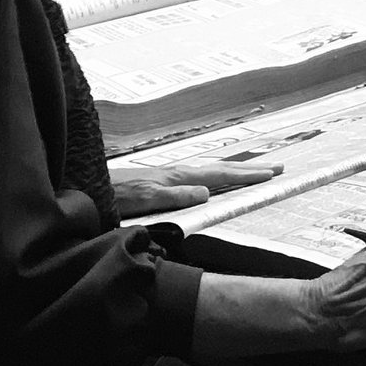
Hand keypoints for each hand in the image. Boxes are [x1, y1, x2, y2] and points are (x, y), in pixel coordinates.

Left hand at [112, 160, 282, 216]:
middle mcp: (178, 174)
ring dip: (236, 171)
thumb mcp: (145, 199)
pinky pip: (200, 177)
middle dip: (250, 169)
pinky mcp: (163, 182)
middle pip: (222, 169)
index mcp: (178, 178)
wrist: (88, 188)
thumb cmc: (114, 196)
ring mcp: (171, 177)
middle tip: (277, 167)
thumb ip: (174, 196)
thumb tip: (207, 193)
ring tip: (255, 171)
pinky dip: (217, 177)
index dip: (246, 176)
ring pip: (212, 172)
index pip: (220, 175)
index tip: (271, 174)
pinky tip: (215, 182)